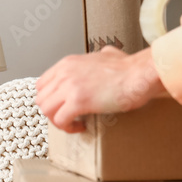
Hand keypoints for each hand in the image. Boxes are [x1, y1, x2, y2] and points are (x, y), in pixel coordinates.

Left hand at [34, 46, 165, 132]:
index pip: (42, 84)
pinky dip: (67, 127)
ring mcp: (69, 86)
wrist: (140, 74)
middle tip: (66, 118)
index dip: (50, 99)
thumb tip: (107, 55)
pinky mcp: (78, 101)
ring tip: (73, 124)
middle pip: (41, 98)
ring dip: (57, 121)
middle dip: (52, 112)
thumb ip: (101, 55)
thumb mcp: (108, 54)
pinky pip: (60, 120)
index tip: (60, 106)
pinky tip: (80, 127)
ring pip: (46, 110)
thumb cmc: (129, 68)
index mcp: (68, 63)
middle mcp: (64, 73)